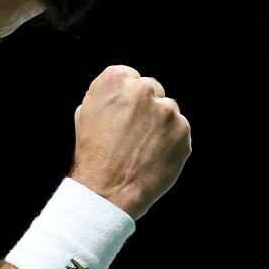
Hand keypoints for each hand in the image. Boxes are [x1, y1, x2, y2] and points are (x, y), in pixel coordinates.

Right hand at [68, 65, 191, 219]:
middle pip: (152, 90)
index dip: (126, 98)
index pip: (129, 77)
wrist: (108, 191)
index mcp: (115, 80)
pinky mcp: (182, 130)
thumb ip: (106, 96)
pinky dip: (170, 143)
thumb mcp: (85, 114)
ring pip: (168, 111)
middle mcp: (143, 89)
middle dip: (146, 108)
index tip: (124, 114)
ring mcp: (166, 110)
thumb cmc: (93, 155)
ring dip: (160, 125)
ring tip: (142, 149)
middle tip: (134, 134)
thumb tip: (121, 93)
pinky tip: (154, 157)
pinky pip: (179, 131)